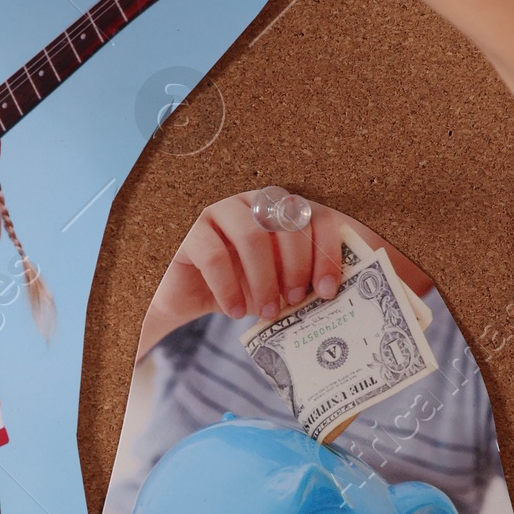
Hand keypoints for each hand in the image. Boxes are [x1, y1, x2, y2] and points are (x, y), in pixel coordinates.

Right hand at [151, 194, 345, 338]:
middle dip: (296, 266)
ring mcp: (218, 210)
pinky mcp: (187, 230)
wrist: (185, 297)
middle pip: (287, 222)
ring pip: (251, 236)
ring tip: (267, 311)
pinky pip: (213, 255)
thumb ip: (301, 283)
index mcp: (281, 210)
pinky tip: (234, 311)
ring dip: (264, 279)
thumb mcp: (276, 286)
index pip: (317, 216)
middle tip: (295, 301)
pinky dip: (228, 288)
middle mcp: (252, 201)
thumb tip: (328, 296)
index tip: (328, 291)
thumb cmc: (237, 287)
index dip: (327, 253)